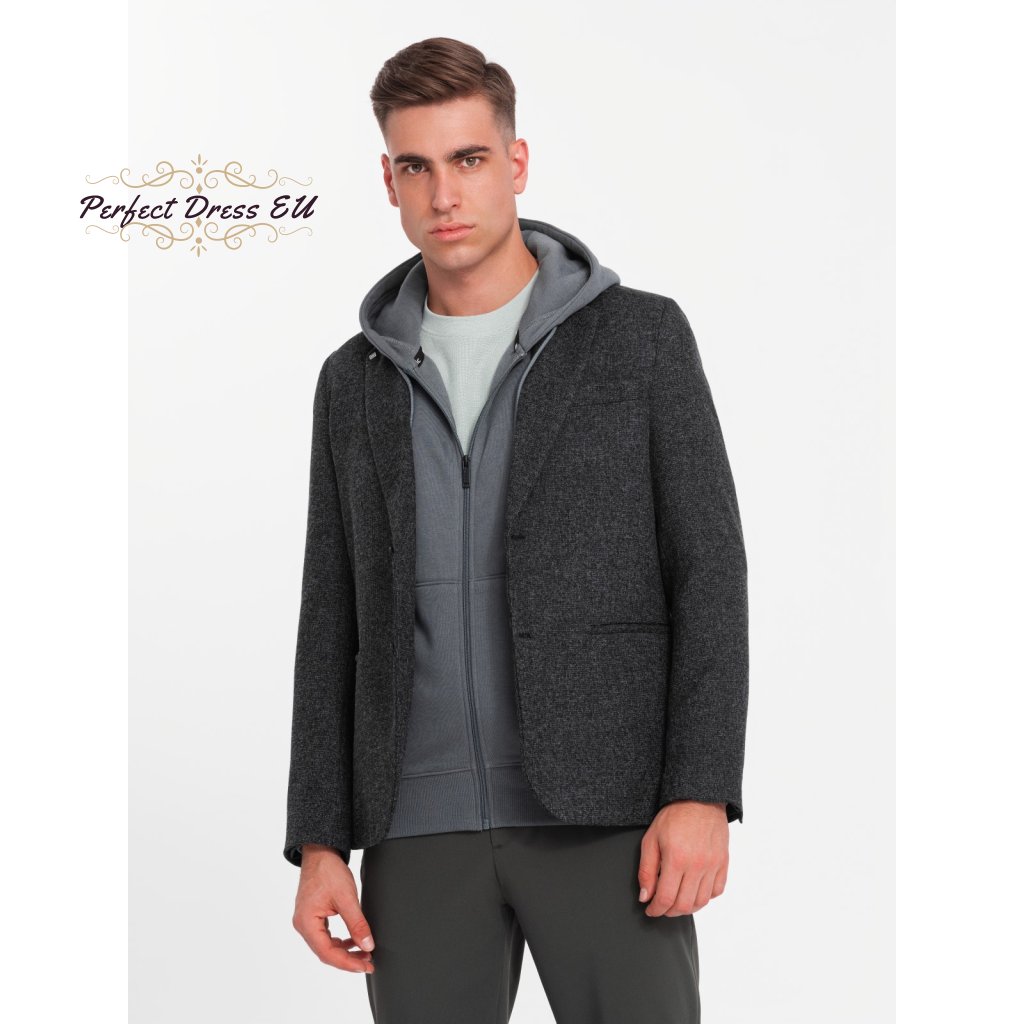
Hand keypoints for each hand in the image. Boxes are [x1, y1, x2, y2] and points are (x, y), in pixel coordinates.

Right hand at [292, 844, 376, 972]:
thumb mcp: (347, 898)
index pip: (327, 953)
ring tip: (364, 952)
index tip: (365, 965)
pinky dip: (339, 941)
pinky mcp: (312, 916)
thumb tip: (367, 945)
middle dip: (348, 959)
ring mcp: (306, 921)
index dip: (348, 963)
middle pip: (326, 952)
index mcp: (306, 922)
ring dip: (345, 951)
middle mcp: (303, 925)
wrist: (321, 851)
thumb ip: (357, 924)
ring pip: (326, 945)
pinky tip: (352, 940)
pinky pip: (325, 936)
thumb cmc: (328, 871)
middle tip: (369, 961)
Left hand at [637, 801, 728, 916]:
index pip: (665, 898)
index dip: (655, 909)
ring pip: (701, 902)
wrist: (700, 798)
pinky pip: (717, 891)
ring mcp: (713, 865)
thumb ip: (646, 870)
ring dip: (687, 907)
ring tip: (676, 901)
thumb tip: (645, 896)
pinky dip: (705, 897)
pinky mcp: (723, 863)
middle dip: (669, 912)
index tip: (650, 910)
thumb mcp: (651, 839)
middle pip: (684, 905)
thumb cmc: (673, 816)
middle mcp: (697, 865)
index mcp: (676, 859)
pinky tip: (694, 891)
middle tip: (661, 907)